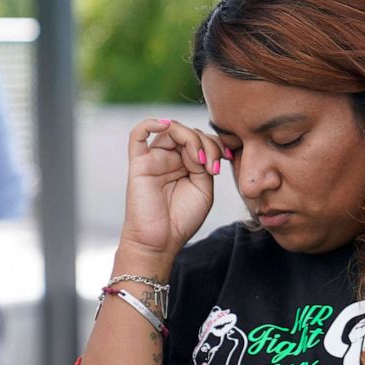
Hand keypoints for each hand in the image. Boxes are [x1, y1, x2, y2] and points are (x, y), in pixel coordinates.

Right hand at [118, 118, 227, 261]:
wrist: (160, 241)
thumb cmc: (182, 219)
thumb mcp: (203, 189)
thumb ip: (204, 164)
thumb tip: (199, 146)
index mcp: (186, 163)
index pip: (202, 139)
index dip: (217, 144)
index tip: (226, 161)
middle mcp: (170, 158)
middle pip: (189, 132)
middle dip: (207, 144)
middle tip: (213, 167)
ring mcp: (154, 159)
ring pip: (171, 129)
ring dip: (191, 139)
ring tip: (200, 162)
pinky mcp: (139, 164)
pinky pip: (138, 134)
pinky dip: (151, 123)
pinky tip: (166, 125)